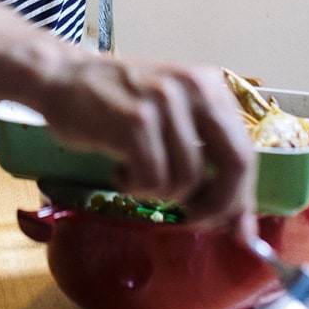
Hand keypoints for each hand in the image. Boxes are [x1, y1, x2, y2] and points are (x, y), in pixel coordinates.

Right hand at [36, 57, 255, 228]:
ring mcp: (164, 103)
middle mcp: (195, 88)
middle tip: (192, 219)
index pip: (245, 151)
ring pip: (187, 181)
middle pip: (234, 165)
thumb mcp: (172, 116)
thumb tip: (239, 224)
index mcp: (210, 85)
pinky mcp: (135, 121)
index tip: (237, 230)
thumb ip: (207, 157)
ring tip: (136, 175)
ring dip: (159, 192)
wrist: (63, 78)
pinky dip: (135, 187)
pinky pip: (152, 181)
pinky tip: (120, 170)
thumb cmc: (118, 103)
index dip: (242, 197)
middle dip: (217, 205)